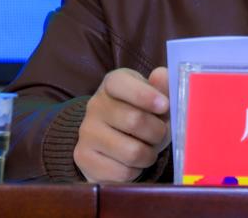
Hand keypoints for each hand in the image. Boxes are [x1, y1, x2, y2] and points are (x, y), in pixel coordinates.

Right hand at [73, 67, 169, 182]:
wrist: (110, 142)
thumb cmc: (140, 114)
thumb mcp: (153, 98)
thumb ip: (162, 87)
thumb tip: (162, 75)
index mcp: (112, 84)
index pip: (121, 83)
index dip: (145, 95)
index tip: (164, 105)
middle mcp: (95, 105)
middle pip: (134, 120)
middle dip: (158, 132)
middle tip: (161, 134)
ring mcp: (86, 132)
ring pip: (131, 151)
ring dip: (149, 154)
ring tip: (148, 150)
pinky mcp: (83, 158)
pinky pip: (122, 172)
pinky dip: (136, 171)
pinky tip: (133, 163)